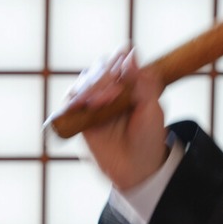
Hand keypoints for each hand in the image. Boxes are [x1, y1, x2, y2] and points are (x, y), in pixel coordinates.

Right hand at [62, 48, 167, 188]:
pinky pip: (69, 103)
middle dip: (104, 77)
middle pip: (99, 68)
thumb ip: (143, 83)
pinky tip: (81, 105)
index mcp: (131, 83)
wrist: (137, 168)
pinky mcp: (80, 117)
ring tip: (101, 103)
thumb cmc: (148, 138)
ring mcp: (94, 102)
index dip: (118, 60)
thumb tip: (131, 54)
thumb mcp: (153, 109)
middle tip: (114, 94)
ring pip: (84, 82)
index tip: (122, 67)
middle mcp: (111, 89)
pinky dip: (73, 101)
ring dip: (91, 88)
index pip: (120, 59)